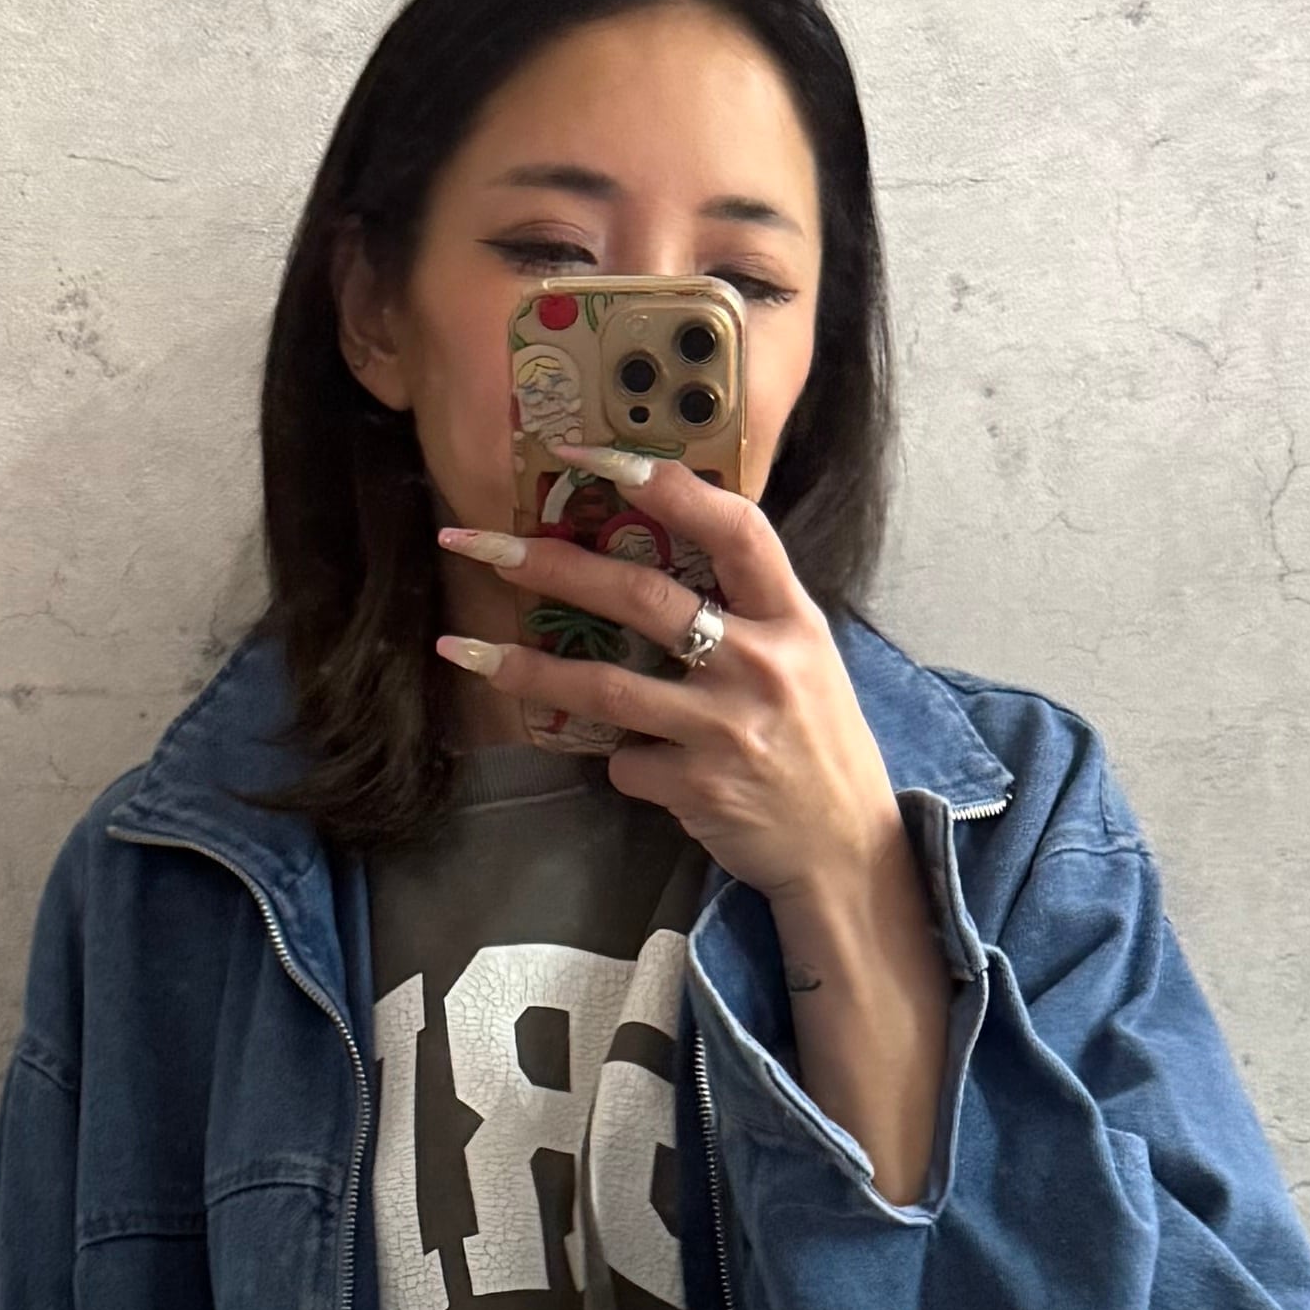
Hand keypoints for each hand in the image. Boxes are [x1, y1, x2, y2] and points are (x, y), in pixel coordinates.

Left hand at [435, 457, 955, 1206]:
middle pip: (643, 596)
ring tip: (465, 651)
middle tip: (481, 544)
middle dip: (552, 564)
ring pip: (605, 688)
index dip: (666, 485)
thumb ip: (744, 608)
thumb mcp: (805, 659)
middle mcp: (762, 665)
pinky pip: (624, 763)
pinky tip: (634, 767)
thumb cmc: (815, 743)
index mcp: (792, 618)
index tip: (593, 457)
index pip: (735, 527)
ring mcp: (728, 729)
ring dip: (526, 669)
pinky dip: (616, 761)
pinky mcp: (699, 788)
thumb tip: (651, 550)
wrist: (845, 852)